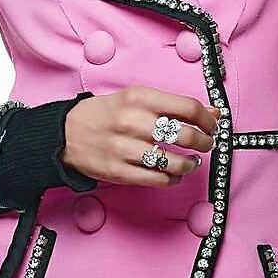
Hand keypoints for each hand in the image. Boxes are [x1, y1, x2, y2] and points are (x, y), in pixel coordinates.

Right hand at [60, 86, 220, 186]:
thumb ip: (173, 105)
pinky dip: (172, 179)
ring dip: (190, 164)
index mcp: (139, 97)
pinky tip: (173, 174)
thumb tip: (213, 113)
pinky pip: (157, 179)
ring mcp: (125, 148)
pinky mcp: (118, 171)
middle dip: (204, 142)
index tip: (213, 125)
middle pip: (186, 135)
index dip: (208, 119)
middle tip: (206, 144)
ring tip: (190, 162)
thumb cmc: (105, 114)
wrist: (64, 133)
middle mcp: (132, 122)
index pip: (188, 107)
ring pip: (174, 161)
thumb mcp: (136, 99)